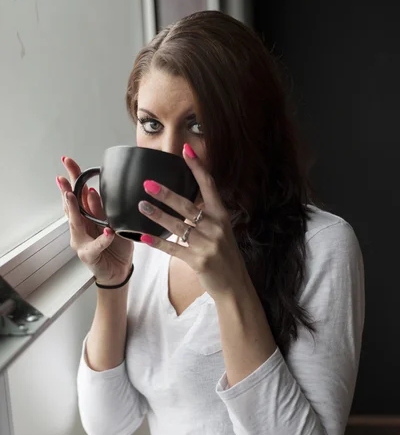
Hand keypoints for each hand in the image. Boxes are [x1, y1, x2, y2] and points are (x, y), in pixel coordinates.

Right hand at [56, 156, 133, 285]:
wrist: (118, 270)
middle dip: (66, 189)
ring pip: (76, 223)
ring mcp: (81, 241)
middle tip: (62, 176)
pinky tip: (107, 232)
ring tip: (73, 196)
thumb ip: (101, 209)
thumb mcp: (111, 222)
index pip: (77, 193)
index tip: (68, 161)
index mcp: (86, 216)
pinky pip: (96, 245)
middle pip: (71, 205)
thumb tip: (94, 190)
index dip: (73, 178)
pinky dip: (102, 239)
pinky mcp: (89, 255)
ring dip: (74, 209)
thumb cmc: (115, 246)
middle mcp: (80, 227)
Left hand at [137, 144, 248, 299]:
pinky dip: (157, 243)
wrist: (235, 285)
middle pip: (187, 206)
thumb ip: (207, 215)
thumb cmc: (225, 256)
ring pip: (177, 226)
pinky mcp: (198, 261)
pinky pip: (173, 249)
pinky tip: (143, 237)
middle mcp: (216, 227)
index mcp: (222, 216)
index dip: (197, 167)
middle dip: (166, 194)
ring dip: (157, 215)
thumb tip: (186, 199)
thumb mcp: (222, 231)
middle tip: (147, 184)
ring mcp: (207, 245)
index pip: (208, 185)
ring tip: (141, 206)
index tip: (186, 150)